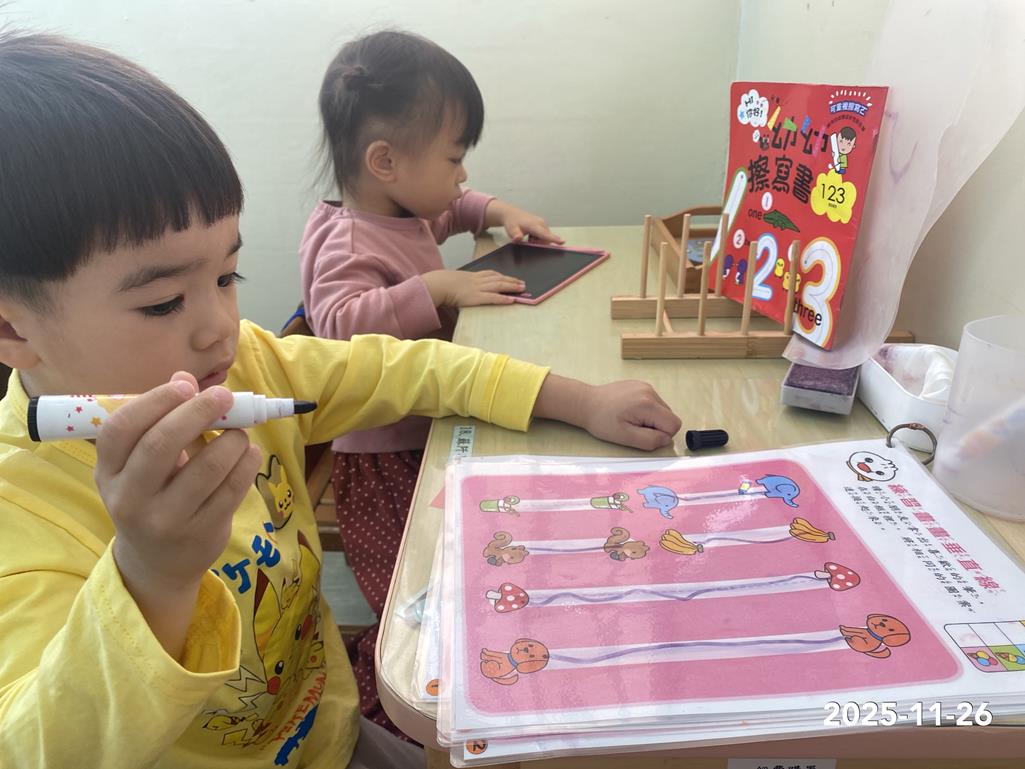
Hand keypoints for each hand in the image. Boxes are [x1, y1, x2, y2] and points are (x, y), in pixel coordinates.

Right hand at [94, 371, 261, 656]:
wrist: (158, 562)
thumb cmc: (151, 496)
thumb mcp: (140, 465)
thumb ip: (160, 421)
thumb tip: (185, 377)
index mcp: (109, 473)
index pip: (121, 430)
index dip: (154, 401)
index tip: (185, 386)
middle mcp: (131, 499)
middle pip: (161, 444)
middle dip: (198, 411)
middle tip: (224, 396)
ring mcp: (166, 520)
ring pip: (206, 468)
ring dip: (231, 438)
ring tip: (240, 430)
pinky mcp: (202, 533)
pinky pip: (232, 489)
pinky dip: (247, 462)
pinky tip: (249, 452)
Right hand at [422, 269, 524, 307]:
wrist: (438, 284)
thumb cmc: (442, 283)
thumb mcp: (455, 280)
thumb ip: (462, 283)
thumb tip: (463, 287)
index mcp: (472, 276)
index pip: (491, 274)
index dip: (503, 276)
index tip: (511, 278)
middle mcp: (478, 280)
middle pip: (499, 279)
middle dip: (512, 281)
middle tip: (523, 283)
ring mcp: (478, 289)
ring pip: (499, 286)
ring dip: (512, 287)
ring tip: (522, 289)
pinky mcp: (476, 298)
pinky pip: (493, 298)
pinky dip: (503, 298)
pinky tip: (511, 300)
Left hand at [486, 200, 564, 243]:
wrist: (511, 214)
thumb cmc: (512, 222)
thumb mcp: (511, 231)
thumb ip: (515, 235)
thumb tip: (518, 238)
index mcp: (534, 225)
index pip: (545, 234)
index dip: (554, 239)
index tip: (562, 241)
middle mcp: (541, 223)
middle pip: (546, 239)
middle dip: (539, 243)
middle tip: (528, 240)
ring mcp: (543, 223)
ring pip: (545, 238)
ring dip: (538, 240)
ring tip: (528, 236)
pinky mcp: (543, 224)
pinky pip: (544, 235)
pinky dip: (538, 237)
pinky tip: (530, 234)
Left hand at [533, 375, 681, 450]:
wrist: (586, 403)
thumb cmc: (602, 422)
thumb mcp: (625, 437)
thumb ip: (650, 440)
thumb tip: (666, 439)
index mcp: (648, 404)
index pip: (674, 424)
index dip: (661, 435)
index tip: (642, 434)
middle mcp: (650, 392)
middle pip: (669, 416)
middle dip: (656, 426)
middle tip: (634, 427)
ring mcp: (646, 386)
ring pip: (662, 410)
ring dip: (651, 418)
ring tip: (630, 419)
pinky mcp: (640, 385)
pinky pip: (654, 402)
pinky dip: (646, 410)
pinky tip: (629, 411)